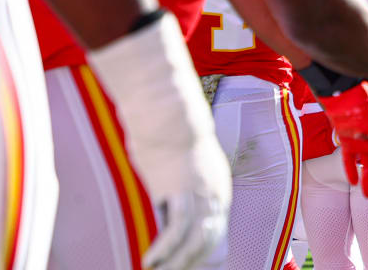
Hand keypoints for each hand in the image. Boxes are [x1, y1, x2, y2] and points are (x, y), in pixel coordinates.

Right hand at [85, 14, 230, 269]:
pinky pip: (175, 231)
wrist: (169, 112)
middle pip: (210, 240)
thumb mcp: (184, 163)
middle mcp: (216, 193)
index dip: (201, 252)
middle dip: (191, 262)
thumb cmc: (169, 133)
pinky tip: (148, 261)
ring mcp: (201, 194)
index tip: (186, 265)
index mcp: (219, 187)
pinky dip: (163, 250)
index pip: (216, 229)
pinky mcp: (181, 191)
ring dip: (176, 262)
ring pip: (195, 241)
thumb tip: (169, 197)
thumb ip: (183, 183)